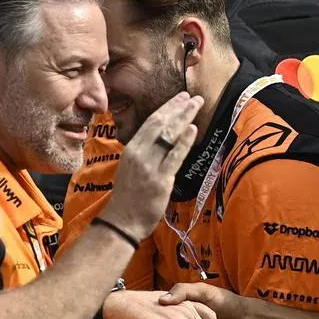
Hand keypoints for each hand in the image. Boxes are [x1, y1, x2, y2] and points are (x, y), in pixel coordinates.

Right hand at [103, 93, 201, 240]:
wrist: (122, 221)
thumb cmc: (128, 197)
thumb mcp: (130, 168)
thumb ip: (144, 153)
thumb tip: (163, 139)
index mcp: (131, 149)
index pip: (150, 122)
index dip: (167, 108)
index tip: (180, 98)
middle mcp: (139, 153)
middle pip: (161, 124)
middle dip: (178, 108)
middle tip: (193, 97)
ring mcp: (149, 166)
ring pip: (169, 135)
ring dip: (185, 117)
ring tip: (197, 105)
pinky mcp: (160, 179)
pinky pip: (175, 156)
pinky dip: (185, 141)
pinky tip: (193, 129)